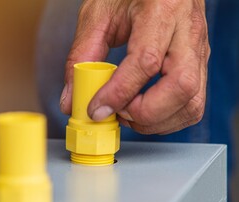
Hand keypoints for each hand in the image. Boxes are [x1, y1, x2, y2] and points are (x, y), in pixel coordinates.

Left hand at [60, 0, 209, 133]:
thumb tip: (72, 100)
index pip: (145, 61)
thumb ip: (82, 55)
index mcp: (161, 9)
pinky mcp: (198, 65)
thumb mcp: (98, 15)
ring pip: (192, 102)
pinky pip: (192, 104)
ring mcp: (198, 50)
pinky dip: (167, 119)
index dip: (118, 93)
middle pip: (181, 87)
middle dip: (144, 113)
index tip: (96, 109)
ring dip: (156, 121)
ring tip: (128, 113)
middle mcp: (188, 31)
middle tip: (118, 113)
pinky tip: (144, 112)